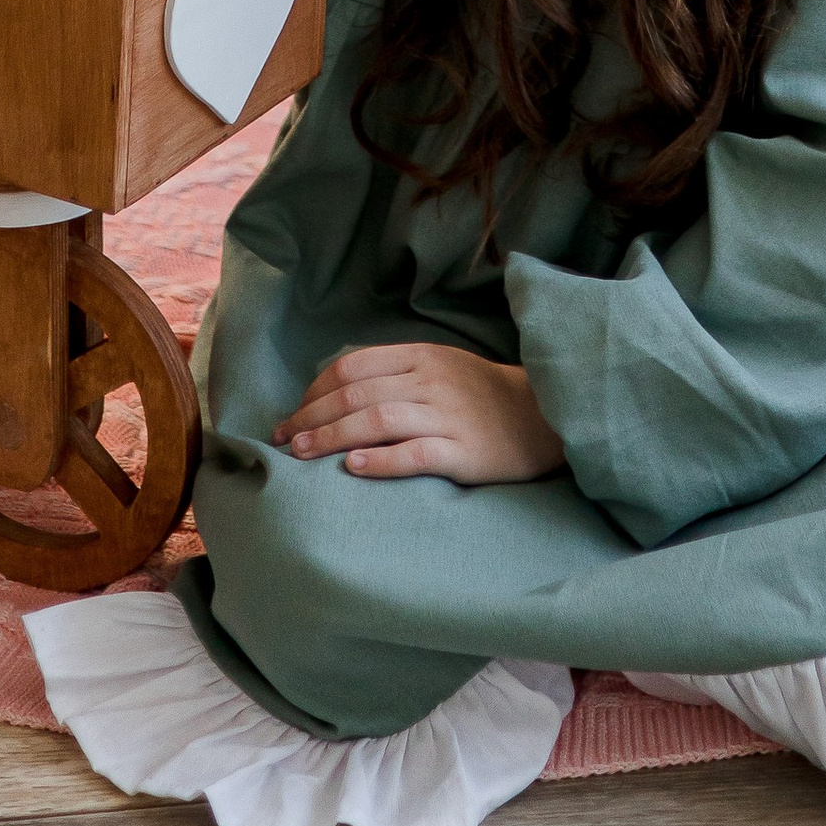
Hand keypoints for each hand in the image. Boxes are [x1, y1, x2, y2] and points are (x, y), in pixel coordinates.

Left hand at [274, 344, 565, 484]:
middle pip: (357, 394)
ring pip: (377, 421)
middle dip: (312, 417)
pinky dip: (380, 461)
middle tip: (284, 440)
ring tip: (301, 455)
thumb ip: (394, 373)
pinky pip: (415, 454)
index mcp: (420, 357)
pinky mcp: (463, 451)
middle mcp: (430, 381)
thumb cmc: (480, 396)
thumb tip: (335, 392)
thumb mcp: (439, 368)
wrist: (541, 417)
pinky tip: (352, 468)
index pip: (353, 366)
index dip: (315, 391)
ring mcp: (447, 415)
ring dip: (331, 437)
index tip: (293, 415)